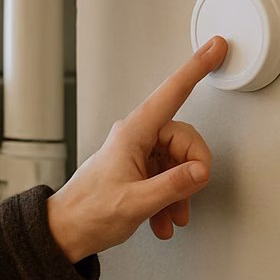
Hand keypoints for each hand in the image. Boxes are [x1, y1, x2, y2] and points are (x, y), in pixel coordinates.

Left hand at [46, 36, 227, 261]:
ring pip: (178, 162)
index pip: (172, 93)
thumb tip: (200, 171)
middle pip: (184, 140)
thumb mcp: (135, 202)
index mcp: (133, 133)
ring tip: (170, 216)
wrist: (65, 232)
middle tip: (185, 195)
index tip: (215, 47)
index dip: (196, 68)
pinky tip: (162, 221)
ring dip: (179, 193)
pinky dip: (169, 201)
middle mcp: (136, 138)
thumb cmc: (88, 213)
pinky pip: (167, 177)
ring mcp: (137, 154)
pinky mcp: (137, 171)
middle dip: (191, 171)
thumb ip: (172, 185)